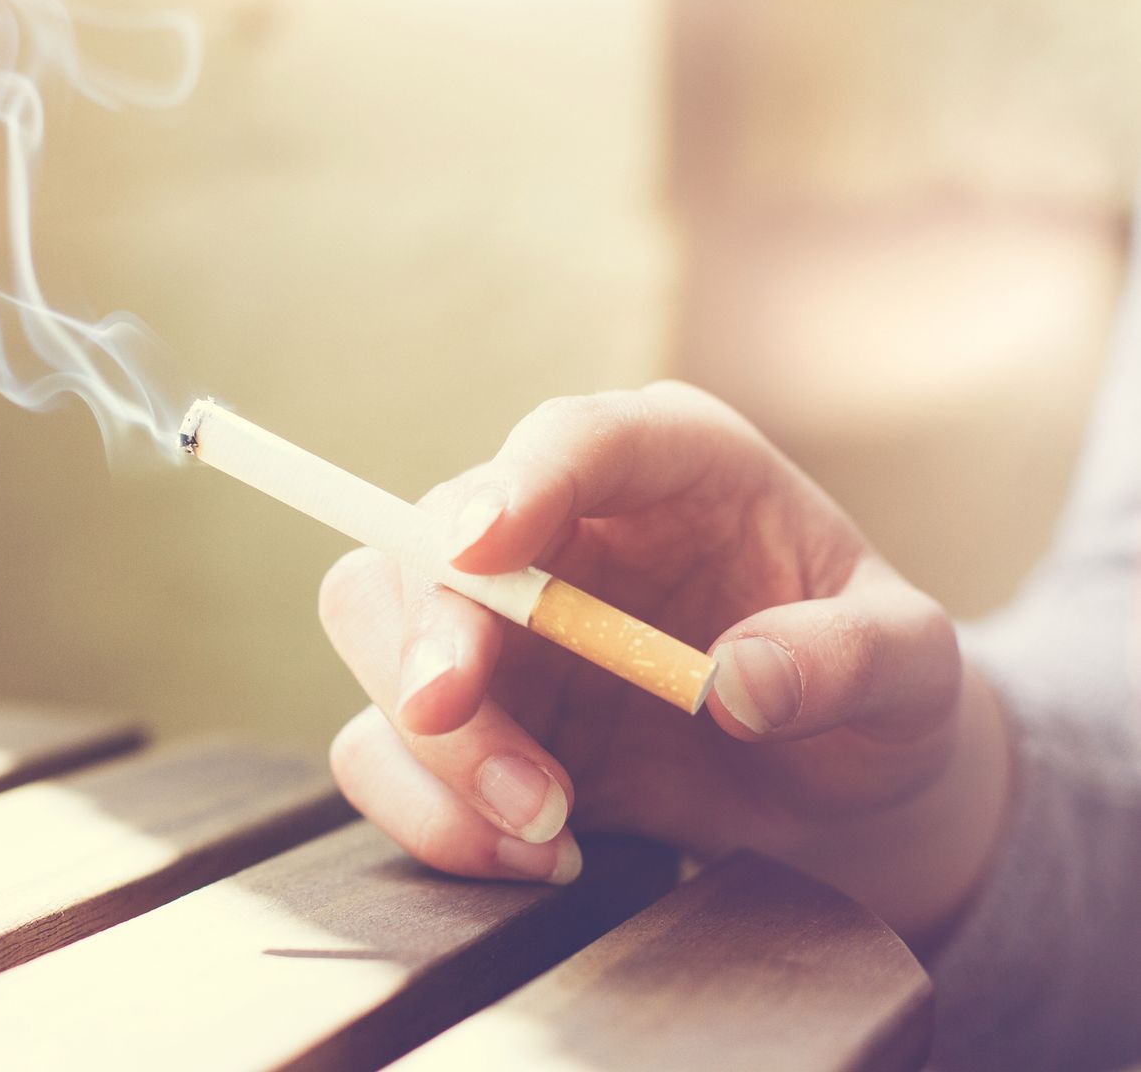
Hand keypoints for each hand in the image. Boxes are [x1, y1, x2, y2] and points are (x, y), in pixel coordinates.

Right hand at [319, 382, 1009, 945]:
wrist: (833, 791)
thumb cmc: (872, 697)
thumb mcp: (914, 671)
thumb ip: (853, 658)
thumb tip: (740, 683)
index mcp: (672, 466)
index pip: (573, 440)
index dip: (516, 482)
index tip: (480, 550)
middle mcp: (563, 529)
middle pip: (423, 541)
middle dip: (424, 633)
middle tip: (451, 717)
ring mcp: (503, 624)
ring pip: (377, 635)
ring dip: (431, 745)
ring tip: (545, 828)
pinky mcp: (474, 714)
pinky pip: (386, 747)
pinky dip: (433, 812)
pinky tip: (536, 853)